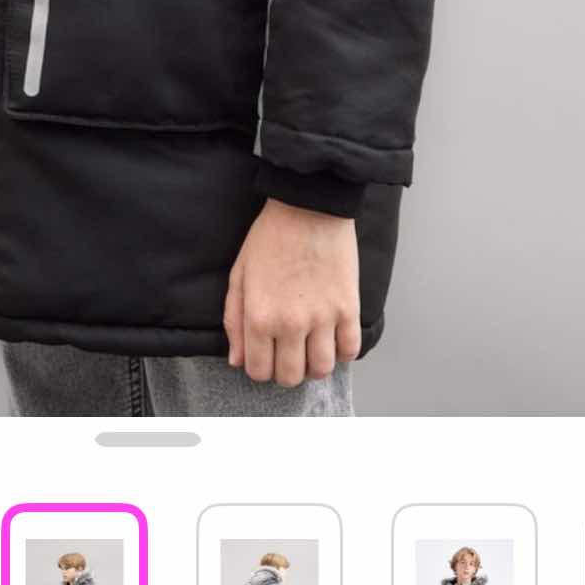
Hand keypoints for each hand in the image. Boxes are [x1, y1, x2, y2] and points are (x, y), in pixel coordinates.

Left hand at [223, 201, 360, 383]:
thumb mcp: (239, 274)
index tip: (265, 355)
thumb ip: (234, 320)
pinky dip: (342, 352)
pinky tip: (333, 338)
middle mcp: (290, 324)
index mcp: (259, 316)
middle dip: (286, 371)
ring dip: (315, 366)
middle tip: (288, 353)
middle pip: (290, 377)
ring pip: (321, 370)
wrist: (308, 207)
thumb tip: (236, 359)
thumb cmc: (270, 237)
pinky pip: (350, 351)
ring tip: (311, 349)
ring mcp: (322, 318)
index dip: (260, 368)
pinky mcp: (348, 308)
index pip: (258, 371)